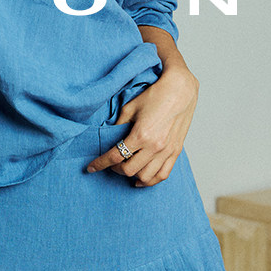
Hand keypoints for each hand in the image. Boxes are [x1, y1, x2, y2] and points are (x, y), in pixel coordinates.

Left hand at [85, 65, 199, 186]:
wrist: (180, 90)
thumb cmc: (155, 96)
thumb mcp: (130, 108)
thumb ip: (119, 125)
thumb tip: (110, 137)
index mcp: (140, 135)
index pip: (115, 156)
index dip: (100, 164)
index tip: (91, 167)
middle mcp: (154, 147)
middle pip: (129, 170)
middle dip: (115, 169)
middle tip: (111, 163)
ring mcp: (166, 151)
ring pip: (145, 177)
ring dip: (132, 175)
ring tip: (126, 169)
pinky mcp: (176, 152)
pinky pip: (163, 175)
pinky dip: (151, 180)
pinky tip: (142, 179)